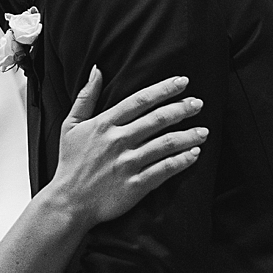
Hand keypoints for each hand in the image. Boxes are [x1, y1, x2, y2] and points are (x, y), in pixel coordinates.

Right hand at [48, 68, 206, 228]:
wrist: (68, 203)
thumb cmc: (70, 163)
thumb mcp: (71, 125)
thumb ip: (85, 97)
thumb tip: (97, 70)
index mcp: (104, 124)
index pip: (140, 100)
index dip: (164, 89)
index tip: (183, 82)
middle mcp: (118, 141)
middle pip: (157, 119)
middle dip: (182, 109)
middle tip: (198, 104)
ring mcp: (127, 164)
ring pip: (165, 144)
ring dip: (188, 135)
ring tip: (204, 131)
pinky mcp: (135, 185)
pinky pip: (164, 170)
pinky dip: (182, 161)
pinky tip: (194, 154)